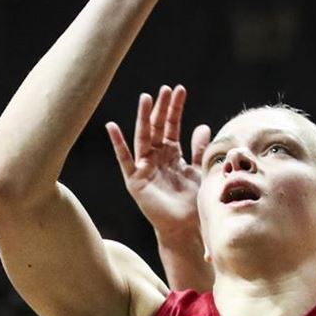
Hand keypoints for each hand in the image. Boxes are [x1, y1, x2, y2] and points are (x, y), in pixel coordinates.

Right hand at [107, 84, 210, 239]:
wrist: (186, 227)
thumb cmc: (193, 202)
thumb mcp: (199, 170)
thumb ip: (199, 149)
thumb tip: (203, 125)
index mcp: (171, 155)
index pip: (172, 126)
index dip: (175, 108)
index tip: (180, 89)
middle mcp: (156, 158)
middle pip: (157, 128)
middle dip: (161, 108)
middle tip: (166, 88)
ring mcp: (144, 168)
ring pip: (143, 138)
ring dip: (143, 118)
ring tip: (145, 97)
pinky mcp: (134, 181)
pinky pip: (124, 160)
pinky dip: (117, 143)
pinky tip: (112, 127)